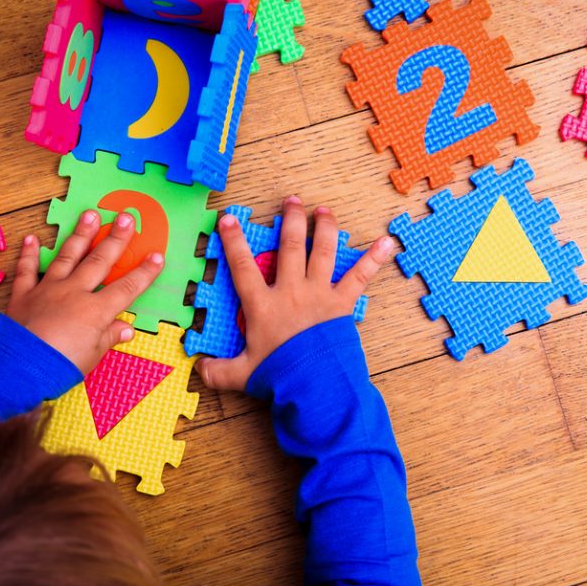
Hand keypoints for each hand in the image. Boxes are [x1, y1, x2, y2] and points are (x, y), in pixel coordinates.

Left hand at [7, 210, 163, 374]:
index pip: (127, 287)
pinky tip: (32, 239)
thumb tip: (126, 329)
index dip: (144, 272)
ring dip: (80, 235)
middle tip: (125, 217)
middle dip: (115, 239)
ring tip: (90, 214)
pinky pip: (27, 271)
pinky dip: (29, 254)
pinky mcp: (23, 295)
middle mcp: (74, 293)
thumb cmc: (60, 366)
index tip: (157, 256)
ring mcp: (48, 290)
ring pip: (67, 257)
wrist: (20, 369)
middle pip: (100, 261)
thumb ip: (108, 337)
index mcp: (95, 311)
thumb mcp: (92, 356)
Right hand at [196, 196, 392, 391]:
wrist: (315, 385)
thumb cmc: (280, 376)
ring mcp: (319, 294)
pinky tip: (388, 243)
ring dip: (324, 228)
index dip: (233, 241)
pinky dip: (374, 259)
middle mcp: (291, 291)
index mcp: (263, 305)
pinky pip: (359, 276)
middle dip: (290, 220)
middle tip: (292, 200)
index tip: (229, 218)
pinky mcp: (342, 303)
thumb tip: (199, 370)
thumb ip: (219, 370)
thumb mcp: (242, 374)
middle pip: (289, 247)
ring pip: (321, 252)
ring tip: (324, 211)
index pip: (242, 266)